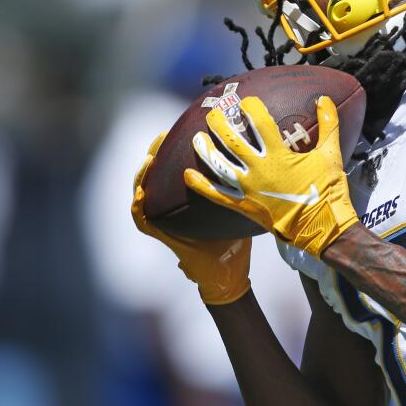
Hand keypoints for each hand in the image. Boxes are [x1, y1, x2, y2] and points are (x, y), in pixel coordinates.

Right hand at [132, 132, 251, 304]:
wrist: (230, 276)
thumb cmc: (236, 244)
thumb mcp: (240, 209)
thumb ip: (245, 189)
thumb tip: (267, 163)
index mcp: (189, 201)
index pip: (176, 169)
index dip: (174, 149)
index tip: (180, 129)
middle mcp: (174, 209)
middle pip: (158, 174)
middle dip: (157, 152)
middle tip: (163, 134)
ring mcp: (166, 222)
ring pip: (144, 191)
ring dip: (144, 173)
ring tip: (150, 155)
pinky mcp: (162, 237)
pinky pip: (142, 218)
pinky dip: (139, 204)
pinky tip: (141, 191)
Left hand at [184, 95, 358, 256]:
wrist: (321, 228)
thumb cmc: (327, 191)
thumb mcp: (331, 154)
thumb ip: (329, 124)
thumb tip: (325, 99)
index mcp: (279, 155)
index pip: (260, 123)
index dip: (251, 108)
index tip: (246, 101)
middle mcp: (259, 170)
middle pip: (232, 141)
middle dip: (220, 123)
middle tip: (213, 113)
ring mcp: (248, 189)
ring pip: (219, 165)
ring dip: (205, 150)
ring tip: (197, 137)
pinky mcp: (243, 206)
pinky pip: (217, 194)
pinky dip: (200, 185)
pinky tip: (188, 174)